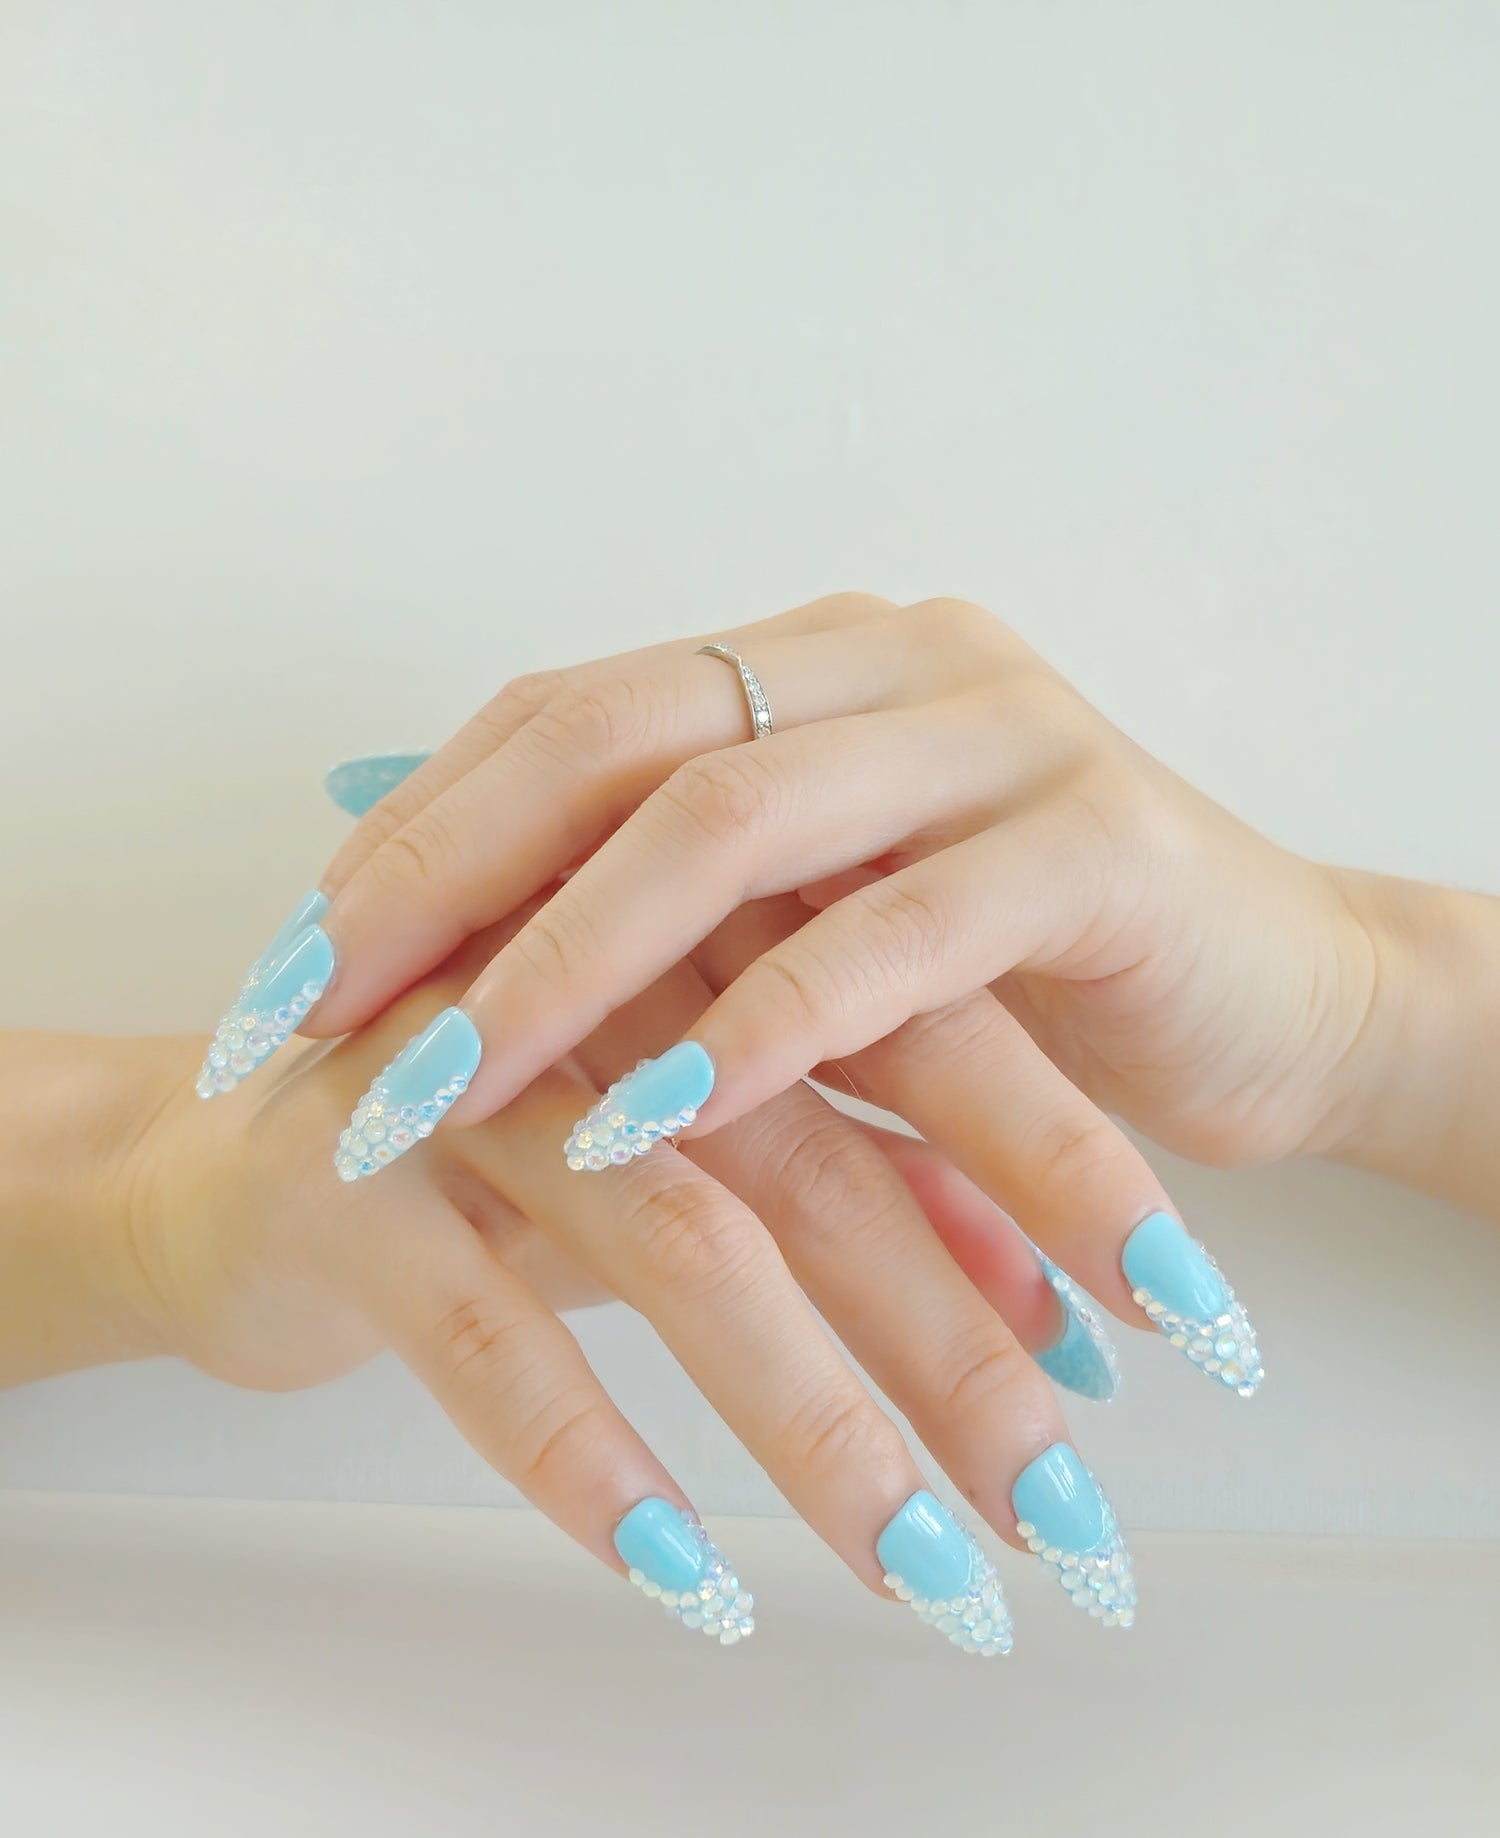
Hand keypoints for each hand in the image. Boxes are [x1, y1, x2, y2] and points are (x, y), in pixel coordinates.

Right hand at [109, 948, 1142, 1650]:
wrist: (224, 1156)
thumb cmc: (497, 1143)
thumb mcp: (696, 1152)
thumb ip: (868, 1181)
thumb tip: (1051, 1302)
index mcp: (702, 938)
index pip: (923, 1033)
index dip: (1064, 1172)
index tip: (1194, 1318)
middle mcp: (599, 987)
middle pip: (822, 1152)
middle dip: (965, 1340)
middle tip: (1081, 1506)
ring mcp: (467, 1080)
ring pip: (681, 1245)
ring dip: (816, 1423)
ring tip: (934, 1573)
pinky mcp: (348, 1187)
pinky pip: (488, 1335)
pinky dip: (592, 1458)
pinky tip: (690, 1581)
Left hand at [265, 594, 1376, 1171]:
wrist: (1282, 999)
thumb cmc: (1030, 979)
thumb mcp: (826, 929)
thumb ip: (674, 910)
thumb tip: (445, 933)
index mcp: (813, 663)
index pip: (566, 712)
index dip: (413, 830)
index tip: (287, 964)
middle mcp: (892, 661)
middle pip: (614, 734)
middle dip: (444, 883)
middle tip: (312, 1017)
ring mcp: (1000, 734)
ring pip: (733, 819)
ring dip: (569, 963)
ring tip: (442, 1084)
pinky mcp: (1093, 847)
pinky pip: (894, 933)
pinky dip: (763, 1028)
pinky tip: (656, 1117)